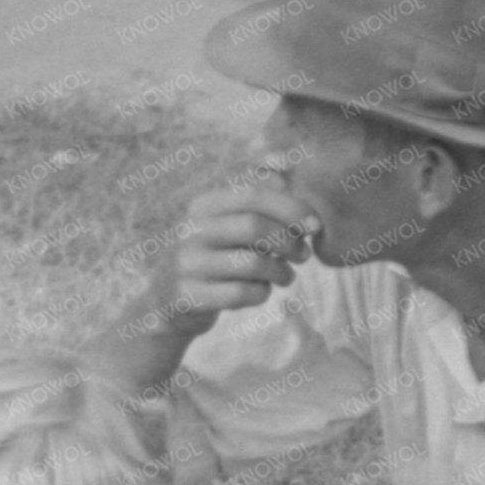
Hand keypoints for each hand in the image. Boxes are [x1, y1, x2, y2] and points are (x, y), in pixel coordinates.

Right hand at [159, 178, 319, 324]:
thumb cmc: (213, 262)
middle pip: (253, 227)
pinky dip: (261, 294)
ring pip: (251, 263)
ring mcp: (186, 264)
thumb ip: (254, 205)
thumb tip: (286, 179)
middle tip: (303, 256)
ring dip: (280, 272)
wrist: (168, 305)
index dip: (290, 207)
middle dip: (288, 242)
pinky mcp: (187, 296)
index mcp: (202, 206)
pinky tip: (261, 292)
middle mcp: (189, 230)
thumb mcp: (227, 227)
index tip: (316, 225)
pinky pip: (240, 293)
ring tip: (286, 277)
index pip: (252, 195)